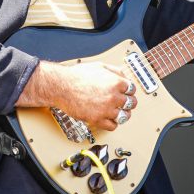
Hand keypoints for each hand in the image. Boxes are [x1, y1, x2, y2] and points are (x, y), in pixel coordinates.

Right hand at [17, 60, 136, 131]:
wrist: (61, 87)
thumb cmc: (76, 76)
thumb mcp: (99, 66)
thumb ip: (114, 71)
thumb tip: (123, 76)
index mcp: (116, 82)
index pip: (132, 89)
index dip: (129, 91)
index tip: (126, 93)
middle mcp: (113, 96)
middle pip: (131, 103)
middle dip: (128, 102)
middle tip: (123, 102)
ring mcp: (106, 109)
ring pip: (124, 116)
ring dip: (122, 114)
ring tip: (117, 111)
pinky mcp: (98, 119)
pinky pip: (113, 126)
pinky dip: (112, 123)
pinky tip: (108, 118)